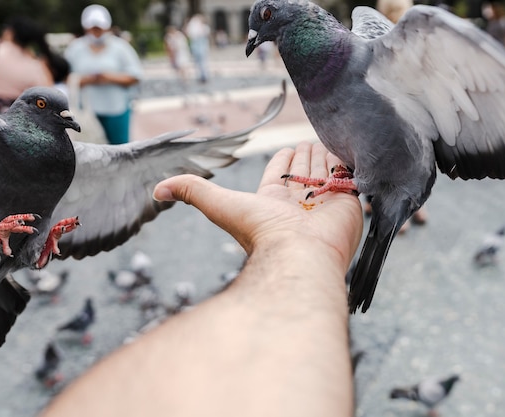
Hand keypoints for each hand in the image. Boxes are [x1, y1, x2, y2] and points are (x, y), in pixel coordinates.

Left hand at [153, 142, 362, 270]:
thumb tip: (157, 189)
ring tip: (330, 143)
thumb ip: (194, 192)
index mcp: (274, 201)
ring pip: (324, 172)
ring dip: (325, 158)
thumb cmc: (262, 232)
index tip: (288, 148)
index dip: (283, 159)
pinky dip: (345, 166)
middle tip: (311, 141)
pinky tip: (347, 153)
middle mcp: (299, 202)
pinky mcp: (347, 203)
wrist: (301, 254)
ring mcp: (325, 202)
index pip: (280, 172)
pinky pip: (347, 178)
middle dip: (305, 155)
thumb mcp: (220, 205)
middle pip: (303, 170)